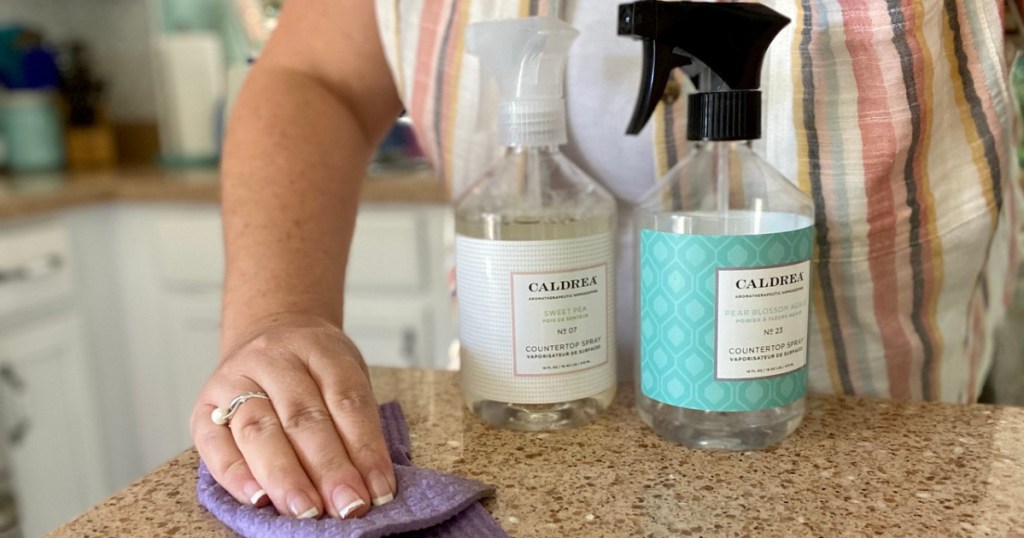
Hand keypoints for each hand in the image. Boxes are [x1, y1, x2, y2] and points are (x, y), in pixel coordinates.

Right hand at [191, 313, 394, 518]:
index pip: (347, 399)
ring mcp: (234, 380)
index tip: (379, 491)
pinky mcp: (204, 408)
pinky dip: (236, 475)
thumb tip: (371, 484)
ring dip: (286, 477)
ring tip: (306, 510)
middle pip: (303, 417)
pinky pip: (215, 444)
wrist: (266, 333)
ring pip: (260, 430)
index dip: (365, 448)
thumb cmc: (313, 368)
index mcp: (319, 348)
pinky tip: (257, 500)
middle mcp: (274, 359)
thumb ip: (354, 422)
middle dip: (329, 469)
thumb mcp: (344, 375)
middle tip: (347, 506)